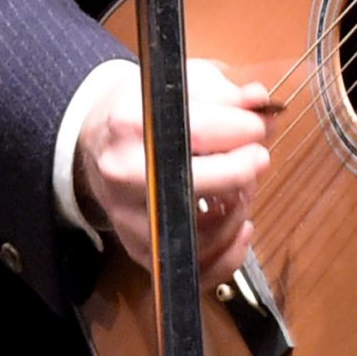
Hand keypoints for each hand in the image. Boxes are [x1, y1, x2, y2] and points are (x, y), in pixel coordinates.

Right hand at [74, 59, 275, 278]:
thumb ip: (223, 94)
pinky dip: (228, 255)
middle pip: (198, 182)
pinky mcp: (140, 248)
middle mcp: (123, 172)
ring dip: (237, 211)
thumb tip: (260, 104)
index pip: (199, 129)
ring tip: (243, 188)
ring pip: (201, 233)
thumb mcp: (176, 87)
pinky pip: (194, 268)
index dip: (241, 128)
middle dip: (243, 168)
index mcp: (129, 123)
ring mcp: (129, 216)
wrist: (96, 143)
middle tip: (258, 156)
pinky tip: (240, 228)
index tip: (258, 125)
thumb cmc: (141, 113)